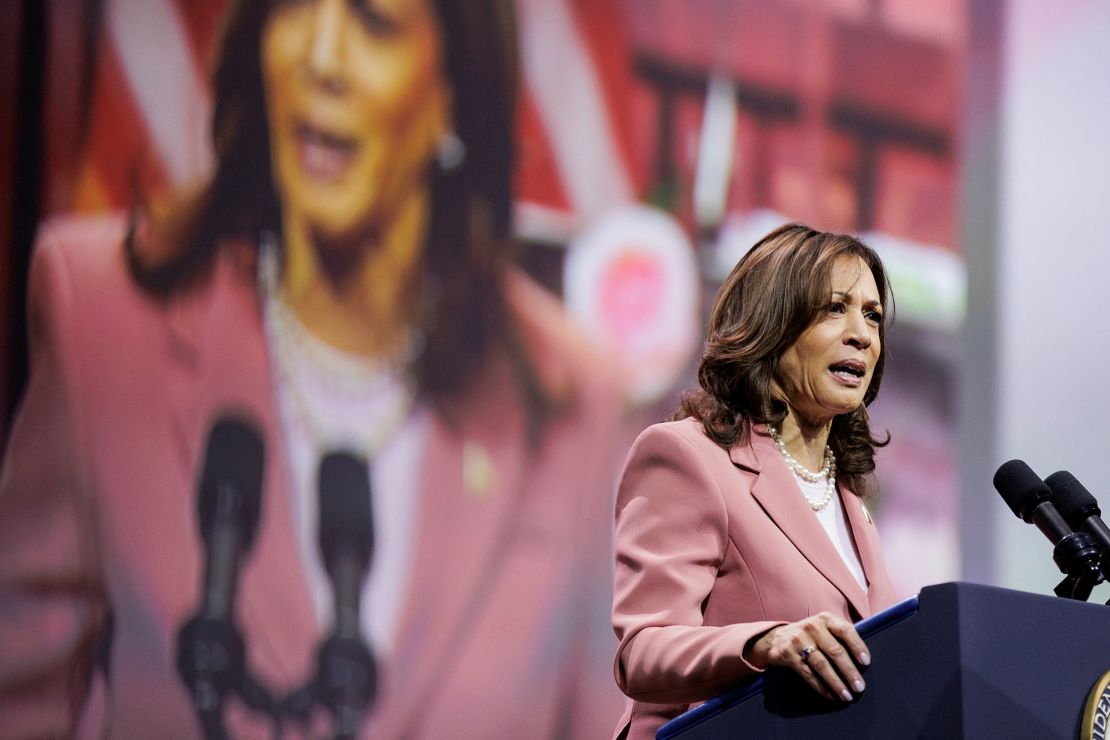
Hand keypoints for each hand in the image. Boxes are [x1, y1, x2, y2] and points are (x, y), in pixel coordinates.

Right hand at [743, 612, 869, 701]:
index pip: (845, 630)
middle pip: (834, 651)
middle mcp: (812, 627)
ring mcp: (798, 640)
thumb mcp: (825, 628)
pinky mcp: (787, 654)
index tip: (866, 663)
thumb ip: (842, 637)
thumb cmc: (811, 635)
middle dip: (849, 671)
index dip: (857, 646)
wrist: (777, 637)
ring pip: (821, 664)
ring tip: (847, 695)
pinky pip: (807, 673)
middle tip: (860, 687)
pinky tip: (830, 695)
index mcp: (825, 619)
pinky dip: (821, 687)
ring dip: (836, 683)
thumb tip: (864, 660)